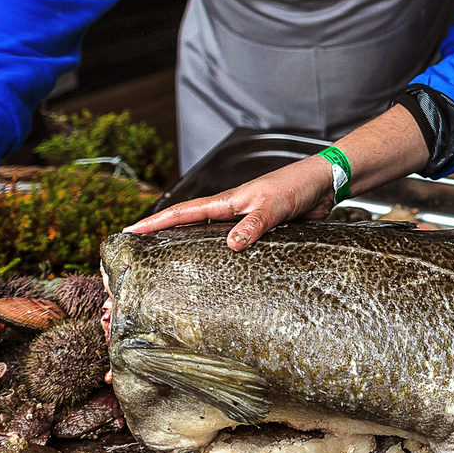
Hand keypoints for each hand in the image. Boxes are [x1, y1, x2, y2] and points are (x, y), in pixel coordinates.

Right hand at [126, 155, 335, 249]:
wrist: (322, 183)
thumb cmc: (297, 186)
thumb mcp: (274, 206)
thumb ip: (254, 224)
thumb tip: (231, 244)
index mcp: (228, 201)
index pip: (184, 212)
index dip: (156, 222)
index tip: (130, 231)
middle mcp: (231, 211)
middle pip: (188, 223)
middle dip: (162, 234)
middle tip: (137, 250)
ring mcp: (243, 220)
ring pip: (208, 235)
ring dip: (188, 245)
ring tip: (166, 264)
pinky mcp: (259, 230)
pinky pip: (233, 243)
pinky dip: (218, 254)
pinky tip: (217, 269)